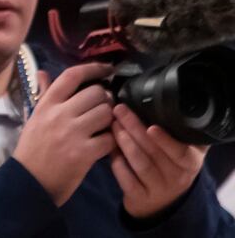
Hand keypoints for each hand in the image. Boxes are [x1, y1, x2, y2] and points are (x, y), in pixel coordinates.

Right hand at [11, 63, 116, 206]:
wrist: (30, 181)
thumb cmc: (32, 148)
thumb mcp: (34, 117)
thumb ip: (43, 94)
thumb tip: (42, 72)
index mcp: (47, 103)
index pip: (72, 75)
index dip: (93, 69)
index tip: (107, 69)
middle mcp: (60, 114)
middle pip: (96, 93)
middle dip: (105, 100)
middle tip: (104, 108)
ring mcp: (73, 133)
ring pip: (106, 114)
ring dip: (110, 120)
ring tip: (105, 127)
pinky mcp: (85, 153)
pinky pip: (110, 139)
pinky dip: (111, 142)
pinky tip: (105, 145)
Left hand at [111, 103, 208, 220]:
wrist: (162, 201)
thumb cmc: (170, 164)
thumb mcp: (182, 148)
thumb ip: (178, 129)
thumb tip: (164, 99)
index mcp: (190, 161)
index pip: (180, 151)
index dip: (165, 140)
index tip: (151, 126)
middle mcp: (177, 177)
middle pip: (154, 152)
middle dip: (134, 128)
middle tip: (119, 110)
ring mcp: (159, 189)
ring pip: (139, 163)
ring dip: (124, 142)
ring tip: (113, 124)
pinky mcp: (140, 198)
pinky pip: (126, 178)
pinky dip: (116, 161)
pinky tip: (109, 147)